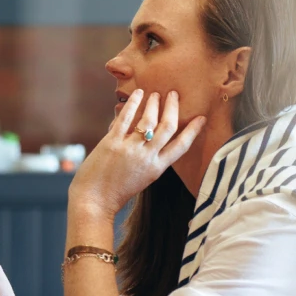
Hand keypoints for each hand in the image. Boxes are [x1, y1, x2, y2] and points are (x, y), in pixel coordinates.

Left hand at [66, 89, 204, 221]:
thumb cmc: (115, 192)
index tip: (201, 118)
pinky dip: (133, 104)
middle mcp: (147, 157)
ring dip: (154, 104)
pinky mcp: (112, 143)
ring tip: (156, 94)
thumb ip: (148, 159)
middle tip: (174, 95)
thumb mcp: (141, 178)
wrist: (94, 202)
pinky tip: (137, 94)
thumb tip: (146, 135)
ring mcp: (130, 149)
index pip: (182, 146)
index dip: (193, 130)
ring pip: (149, 121)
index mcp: (157, 168)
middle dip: (173, 108)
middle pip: (168, 127)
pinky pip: (125, 119)